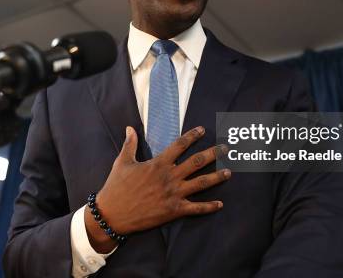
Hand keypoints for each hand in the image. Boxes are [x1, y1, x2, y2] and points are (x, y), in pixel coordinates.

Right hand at [84, 126, 229, 252]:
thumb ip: (130, 144)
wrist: (113, 214)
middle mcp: (169, 177)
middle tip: (225, 148)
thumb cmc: (116, 187)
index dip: (192, 136)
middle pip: (197, 161)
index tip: (202, 130)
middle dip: (213, 153)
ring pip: (201, 183)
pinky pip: (196, 208)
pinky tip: (220, 204)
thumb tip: (130, 127)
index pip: (180, 145)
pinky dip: (209, 207)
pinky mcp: (174, 210)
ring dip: (217, 177)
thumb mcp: (122, 162)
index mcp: (158, 164)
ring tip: (229, 172)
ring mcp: (174, 194)